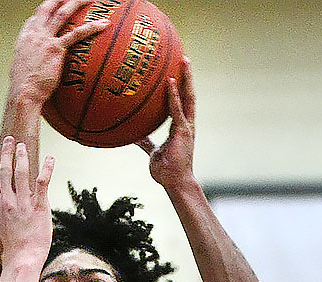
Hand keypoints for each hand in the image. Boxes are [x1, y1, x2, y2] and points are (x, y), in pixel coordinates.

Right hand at [0, 136, 54, 266]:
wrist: (21, 261)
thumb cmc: (3, 255)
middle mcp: (6, 201)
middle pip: (5, 171)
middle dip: (6, 153)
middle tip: (10, 141)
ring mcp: (22, 203)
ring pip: (21, 172)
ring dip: (21, 156)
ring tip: (23, 145)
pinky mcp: (39, 206)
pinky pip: (43, 183)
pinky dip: (47, 169)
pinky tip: (51, 158)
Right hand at [10, 0, 108, 106]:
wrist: (23, 94)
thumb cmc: (24, 89)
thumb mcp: (21, 70)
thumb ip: (29, 63)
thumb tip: (35, 69)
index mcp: (25, 38)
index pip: (35, 17)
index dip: (45, 11)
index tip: (53, 8)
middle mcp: (34, 34)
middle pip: (48, 7)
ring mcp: (45, 40)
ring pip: (63, 13)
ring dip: (77, 2)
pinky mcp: (56, 49)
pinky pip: (77, 34)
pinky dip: (92, 27)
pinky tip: (104, 24)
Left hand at [136, 57, 196, 191]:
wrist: (175, 183)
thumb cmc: (165, 171)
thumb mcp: (152, 152)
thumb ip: (145, 141)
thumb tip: (132, 135)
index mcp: (180, 127)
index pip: (181, 103)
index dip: (180, 88)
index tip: (176, 72)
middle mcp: (186, 123)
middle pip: (189, 95)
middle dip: (187, 77)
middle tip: (184, 58)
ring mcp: (186, 126)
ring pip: (188, 97)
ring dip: (187, 78)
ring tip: (184, 60)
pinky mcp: (183, 131)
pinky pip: (177, 109)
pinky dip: (174, 95)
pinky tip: (170, 81)